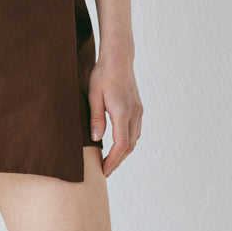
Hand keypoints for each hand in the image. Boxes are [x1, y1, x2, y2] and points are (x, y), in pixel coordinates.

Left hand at [88, 52, 142, 176]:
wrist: (118, 59)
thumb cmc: (102, 75)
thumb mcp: (93, 96)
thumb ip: (96, 119)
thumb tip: (96, 139)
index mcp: (122, 112)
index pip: (121, 144)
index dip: (113, 160)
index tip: (104, 170)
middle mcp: (134, 114)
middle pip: (129, 146)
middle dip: (118, 161)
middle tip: (105, 171)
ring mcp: (138, 111)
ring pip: (134, 140)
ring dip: (123, 153)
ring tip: (110, 162)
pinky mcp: (138, 109)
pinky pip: (135, 131)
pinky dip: (127, 142)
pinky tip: (118, 146)